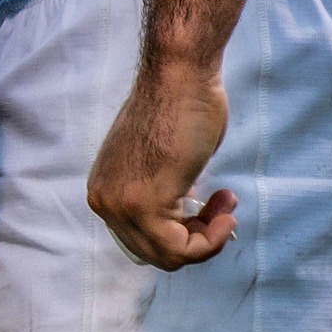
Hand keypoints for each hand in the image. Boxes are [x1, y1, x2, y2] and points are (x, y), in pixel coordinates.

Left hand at [85, 63, 237, 270]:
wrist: (181, 76)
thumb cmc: (181, 107)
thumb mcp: (165, 164)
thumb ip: (164, 193)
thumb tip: (180, 216)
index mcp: (105, 191)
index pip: (142, 238)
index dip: (183, 231)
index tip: (211, 206)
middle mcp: (104, 202)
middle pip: (153, 250)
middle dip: (196, 237)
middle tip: (224, 208)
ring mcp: (120, 206)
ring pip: (166, 255)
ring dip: (206, 239)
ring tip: (227, 208)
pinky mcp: (143, 205)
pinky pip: (177, 249)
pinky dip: (208, 242)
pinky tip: (226, 216)